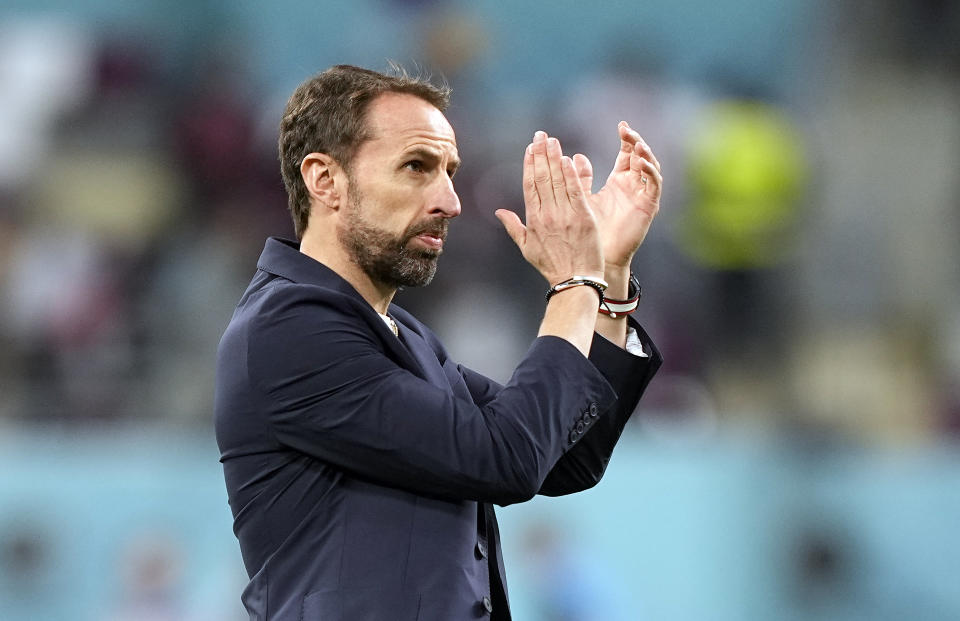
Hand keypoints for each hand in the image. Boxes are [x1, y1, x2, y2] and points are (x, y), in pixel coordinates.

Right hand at [496, 131, 603, 285]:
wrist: (575, 281)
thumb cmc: (552, 266)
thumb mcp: (527, 247)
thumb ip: (513, 226)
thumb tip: (499, 211)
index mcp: (534, 219)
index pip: (530, 185)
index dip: (529, 164)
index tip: (530, 148)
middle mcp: (547, 214)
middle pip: (542, 178)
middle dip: (541, 154)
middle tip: (541, 135)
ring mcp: (565, 215)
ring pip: (558, 180)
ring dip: (555, 158)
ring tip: (553, 140)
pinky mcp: (583, 217)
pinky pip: (576, 191)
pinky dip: (572, 175)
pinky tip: (568, 159)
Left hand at [572, 121, 661, 269]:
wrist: (597, 256)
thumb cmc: (589, 230)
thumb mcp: (583, 198)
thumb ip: (580, 179)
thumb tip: (574, 157)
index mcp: (619, 182)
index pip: (626, 154)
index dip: (627, 139)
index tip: (622, 125)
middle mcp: (633, 186)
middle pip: (640, 157)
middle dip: (636, 142)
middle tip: (627, 130)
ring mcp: (642, 196)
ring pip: (651, 168)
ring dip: (645, 154)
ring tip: (637, 143)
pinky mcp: (648, 207)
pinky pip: (654, 186)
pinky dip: (650, 173)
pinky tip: (641, 163)